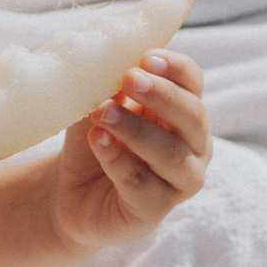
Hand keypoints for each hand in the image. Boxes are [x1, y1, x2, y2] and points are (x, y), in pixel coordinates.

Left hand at [47, 49, 211, 254]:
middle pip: (192, 116)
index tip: (147, 57)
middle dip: (162, 95)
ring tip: (102, 113)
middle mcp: (193, 145)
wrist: (72, 192)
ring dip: (135, 129)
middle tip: (130, 77)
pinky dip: (118, 159)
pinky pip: (142, 183)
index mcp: (184, 111)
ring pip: (170, 153)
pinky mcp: (156, 209)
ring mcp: (180, 181)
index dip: (175, 68)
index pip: (193, 83)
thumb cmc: (96, 140)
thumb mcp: (99, 106)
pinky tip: (97, 140)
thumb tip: (106, 58)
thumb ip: (108, 86)